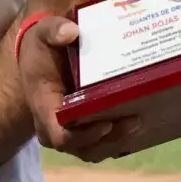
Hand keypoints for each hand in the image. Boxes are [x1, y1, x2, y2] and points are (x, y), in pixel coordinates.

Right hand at [18, 17, 127, 160]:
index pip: (59, 135)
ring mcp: (69, 131)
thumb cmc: (41, 48)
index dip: (84, 136)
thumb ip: (53, 30)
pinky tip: (139, 125)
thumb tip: (72, 32)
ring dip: (117, 142)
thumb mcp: (42, 34)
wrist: (40, 58)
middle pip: (81, 147)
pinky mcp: (83, 129)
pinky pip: (100, 143)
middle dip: (109, 139)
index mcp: (43, 106)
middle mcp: (53, 126)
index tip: (107, 124)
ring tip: (140, 122)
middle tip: (135, 121)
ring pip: (93, 150)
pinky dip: (118, 139)